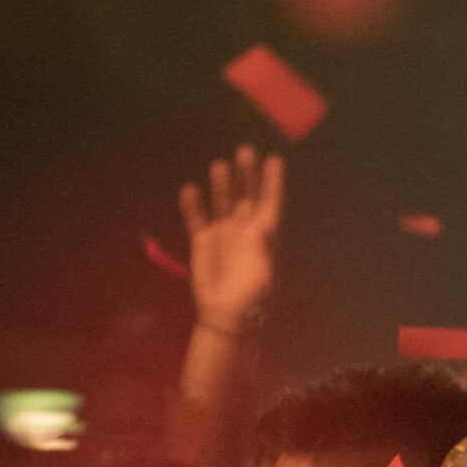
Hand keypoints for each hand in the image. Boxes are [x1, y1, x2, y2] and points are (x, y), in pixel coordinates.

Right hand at [178, 146, 285, 333]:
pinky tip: (190, 189)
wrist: (227, 317)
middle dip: (246, 174)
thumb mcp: (265, 273)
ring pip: (223, 202)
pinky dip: (194, 205)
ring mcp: (223, 233)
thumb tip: (264, 224)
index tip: (275, 158)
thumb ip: (264, 247)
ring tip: (220, 164)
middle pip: (246, 195)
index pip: (270, 201)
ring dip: (222, 184)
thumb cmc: (253, 296)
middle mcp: (245, 228)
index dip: (273, 181)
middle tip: (245, 150)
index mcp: (265, 234)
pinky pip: (197, 219)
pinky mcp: (202, 242)